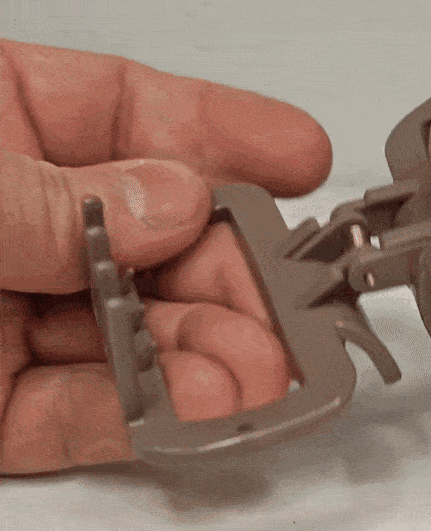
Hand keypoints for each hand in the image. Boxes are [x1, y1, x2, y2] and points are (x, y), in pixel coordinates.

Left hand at [0, 40, 330, 473]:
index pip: (126, 111)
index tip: (301, 154)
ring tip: (262, 375)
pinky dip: (146, 420)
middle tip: (297, 304)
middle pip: (156, 241)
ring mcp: (3, 317)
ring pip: (134, 335)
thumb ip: (44, 196)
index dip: (224, 131)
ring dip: (210, 358)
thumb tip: (170, 200)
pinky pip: (81, 414)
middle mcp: (13, 225)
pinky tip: (204, 413)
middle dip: (236, 276)